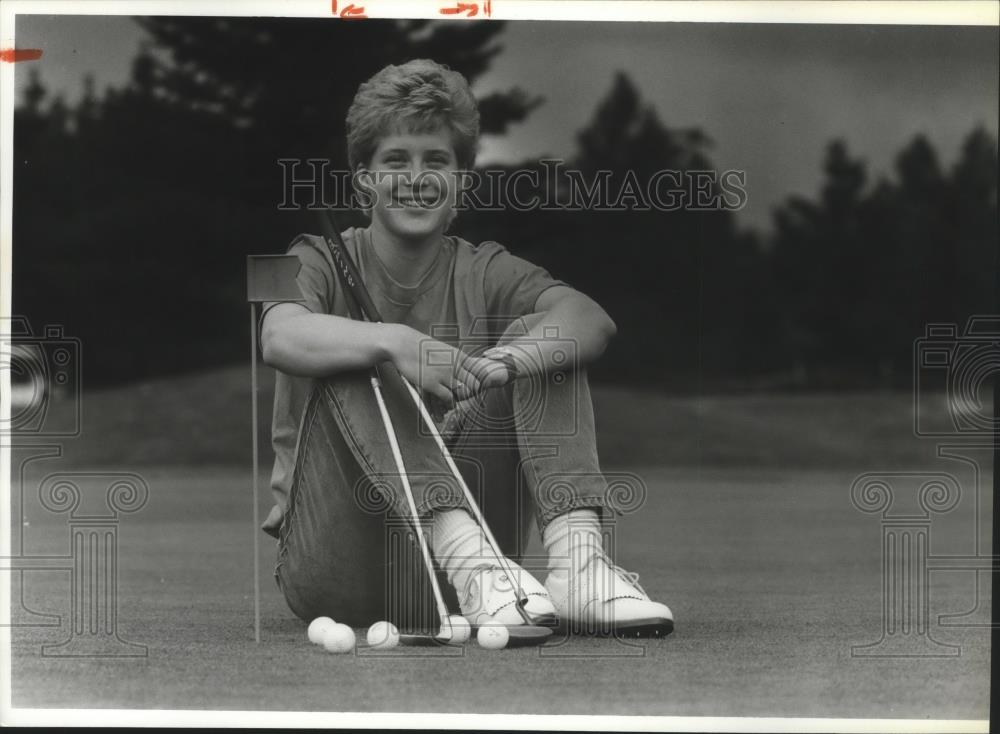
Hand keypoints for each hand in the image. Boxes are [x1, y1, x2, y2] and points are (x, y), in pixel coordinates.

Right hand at [384, 325, 511, 406]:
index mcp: (459, 356)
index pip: (479, 373)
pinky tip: (446, 404)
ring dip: (459, 400)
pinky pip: (448, 398)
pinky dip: (449, 403)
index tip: (475, 388)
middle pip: (474, 386)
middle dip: (470, 393)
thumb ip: (455, 361)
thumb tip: (462, 371)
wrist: (403, 344)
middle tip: (464, 397)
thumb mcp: (444, 350)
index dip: (479, 383)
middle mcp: (455, 365)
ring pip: (462, 393)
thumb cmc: (421, 347)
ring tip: (455, 402)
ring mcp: (444, 375)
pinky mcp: (432, 383)